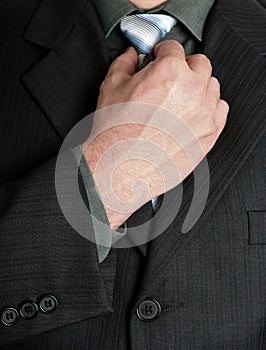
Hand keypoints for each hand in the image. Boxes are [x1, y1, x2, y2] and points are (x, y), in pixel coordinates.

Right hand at [82, 41, 228, 228]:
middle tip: (171, 75)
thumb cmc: (115, 133)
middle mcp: (192, 90)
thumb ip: (124, 64)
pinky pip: (220, 111)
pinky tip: (193, 112)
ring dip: (199, 85)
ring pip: (212, 86)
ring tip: (181, 96)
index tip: (159, 57)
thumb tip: (130, 56)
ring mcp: (204, 114)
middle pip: (199, 63)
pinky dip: (210, 107)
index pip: (174, 48)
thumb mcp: (112, 88)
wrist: (120, 167)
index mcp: (169, 72)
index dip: (163, 51)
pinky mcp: (209, 135)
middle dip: (184, 65)